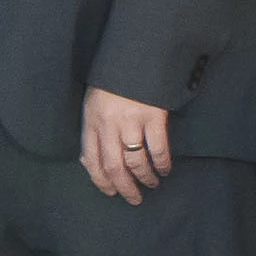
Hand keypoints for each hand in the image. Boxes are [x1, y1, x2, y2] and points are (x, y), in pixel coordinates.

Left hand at [80, 86, 174, 204]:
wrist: (136, 55)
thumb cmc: (113, 81)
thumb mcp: (94, 103)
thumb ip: (93, 130)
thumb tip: (91, 162)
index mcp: (91, 120)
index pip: (91, 160)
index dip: (101, 181)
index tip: (110, 192)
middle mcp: (109, 124)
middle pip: (114, 166)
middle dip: (124, 187)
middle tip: (133, 199)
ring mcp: (131, 120)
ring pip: (136, 161)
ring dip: (144, 178)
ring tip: (150, 184)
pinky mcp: (154, 116)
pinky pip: (158, 149)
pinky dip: (162, 164)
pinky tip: (164, 170)